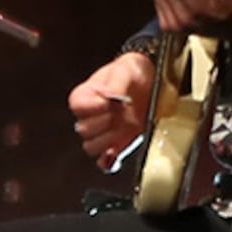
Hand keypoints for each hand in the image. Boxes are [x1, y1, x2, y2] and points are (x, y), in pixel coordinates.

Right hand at [71, 52, 156, 166]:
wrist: (153, 81)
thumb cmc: (134, 72)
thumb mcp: (125, 69)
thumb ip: (116, 82)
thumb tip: (111, 97)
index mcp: (85, 96)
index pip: (78, 107)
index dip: (94, 107)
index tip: (110, 102)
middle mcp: (89, 117)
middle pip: (84, 130)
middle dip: (105, 122)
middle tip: (122, 112)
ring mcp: (102, 133)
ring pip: (91, 147)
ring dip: (109, 140)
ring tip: (125, 127)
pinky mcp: (116, 146)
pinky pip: (104, 162)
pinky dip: (109, 160)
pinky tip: (118, 151)